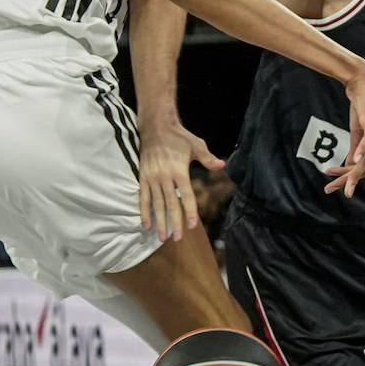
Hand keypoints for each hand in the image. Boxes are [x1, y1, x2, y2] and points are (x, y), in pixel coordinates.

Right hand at [138, 122, 224, 241]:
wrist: (156, 127)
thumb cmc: (179, 137)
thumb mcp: (196, 145)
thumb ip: (207, 158)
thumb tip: (221, 165)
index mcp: (179, 171)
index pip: (185, 196)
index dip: (188, 211)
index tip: (191, 226)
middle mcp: (165, 177)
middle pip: (170, 204)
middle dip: (174, 222)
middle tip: (176, 239)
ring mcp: (152, 178)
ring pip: (156, 204)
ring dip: (159, 222)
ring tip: (162, 238)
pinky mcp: (143, 177)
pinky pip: (143, 197)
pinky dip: (144, 211)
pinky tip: (146, 225)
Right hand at [324, 61, 364, 197]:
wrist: (364, 82)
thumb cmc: (363, 108)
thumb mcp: (358, 132)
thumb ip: (355, 150)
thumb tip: (349, 166)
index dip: (351, 177)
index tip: (334, 185)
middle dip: (347, 179)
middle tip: (330, 189)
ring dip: (349, 171)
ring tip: (334, 181)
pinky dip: (361, 151)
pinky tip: (353, 162)